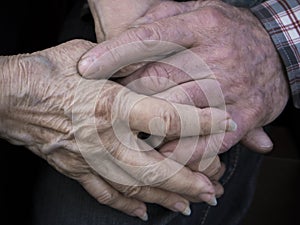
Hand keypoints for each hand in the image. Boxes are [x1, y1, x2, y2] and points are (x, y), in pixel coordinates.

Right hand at [0, 40, 231, 218]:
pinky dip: (126, 205)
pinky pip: (104, 193)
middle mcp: (106, 138)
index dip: (203, 122)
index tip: (227, 124)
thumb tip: (143, 66)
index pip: (170, 118)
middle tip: (215, 190)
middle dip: (190, 181)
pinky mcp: (75, 168)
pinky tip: (143, 213)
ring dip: (164, 198)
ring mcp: (91, 158)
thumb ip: (121, 66)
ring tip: (189, 206)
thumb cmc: (48, 70)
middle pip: (157, 168)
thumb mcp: (89, 58)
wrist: (9, 95)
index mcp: (113, 105)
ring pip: (135, 187)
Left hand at [78, 0, 288, 163]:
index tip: (86, 69)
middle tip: (103, 108)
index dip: (114, 53)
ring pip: (178, 111)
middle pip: (158, 78)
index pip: (150, 38)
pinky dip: (182, 151)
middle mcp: (215, 56)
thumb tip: (125, 33)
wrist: (278, 52)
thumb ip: (163, 17)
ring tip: (122, 136)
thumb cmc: (230, 32)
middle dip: (126, 95)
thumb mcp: (201, 10)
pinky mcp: (245, 116)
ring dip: (146, 127)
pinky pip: (208, 140)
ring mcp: (231, 89)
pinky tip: (162, 156)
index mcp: (202, 25)